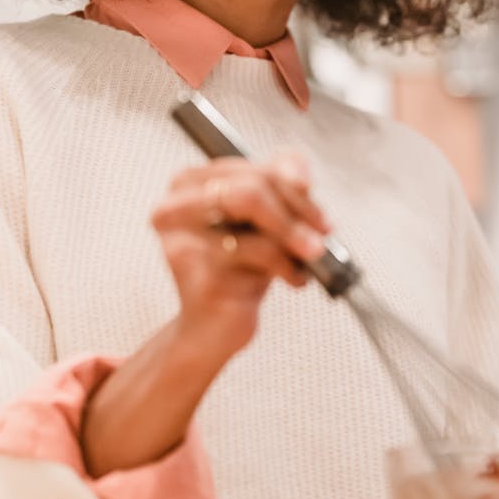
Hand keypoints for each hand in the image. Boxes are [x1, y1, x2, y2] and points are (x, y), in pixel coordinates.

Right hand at [150, 151, 330, 354]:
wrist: (212, 329)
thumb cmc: (238, 270)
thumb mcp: (262, 223)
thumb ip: (279, 188)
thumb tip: (299, 176)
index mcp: (187, 184)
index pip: (251, 169)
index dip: (293, 186)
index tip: (319, 213)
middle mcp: (174, 205)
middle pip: (250, 187)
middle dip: (296, 211)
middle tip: (324, 233)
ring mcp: (181, 236)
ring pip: (253, 214)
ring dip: (294, 237)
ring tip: (311, 258)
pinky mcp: (194, 269)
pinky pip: (256, 252)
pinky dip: (287, 265)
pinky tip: (295, 279)